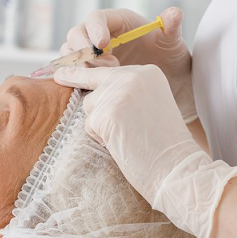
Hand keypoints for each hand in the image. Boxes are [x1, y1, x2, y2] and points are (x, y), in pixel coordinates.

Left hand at [53, 62, 236, 237]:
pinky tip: (121, 145)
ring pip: (89, 106)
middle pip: (94, 82)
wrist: (177, 167)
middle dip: (80, 86)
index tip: (65, 70)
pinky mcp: (106, 114)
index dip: (89, 74)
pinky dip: (100, 139)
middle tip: (58, 75)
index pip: (108, 70)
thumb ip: (128, 93)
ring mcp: (119, 93)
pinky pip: (89, 125)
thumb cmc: (165, 144)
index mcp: (147, 72)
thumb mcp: (151, 104)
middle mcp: (132, 76)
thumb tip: (94, 92)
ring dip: (99, 124)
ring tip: (126, 136)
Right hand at [60, 6, 196, 121]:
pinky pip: (71, 72)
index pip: (95, 18)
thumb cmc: (169, 58)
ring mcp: (91, 54)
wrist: (168, 84)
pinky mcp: (88, 73)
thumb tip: (174, 13)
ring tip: (106, 78)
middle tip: (108, 67)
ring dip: (81, 67)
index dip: (94, 29)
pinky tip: (95, 88)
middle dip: (85, 51)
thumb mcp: (172, 43)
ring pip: (70, 54)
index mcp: (116, 21)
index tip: (103, 44)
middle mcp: (99, 34)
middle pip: (76, 35)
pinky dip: (75, 79)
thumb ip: (171, 28)